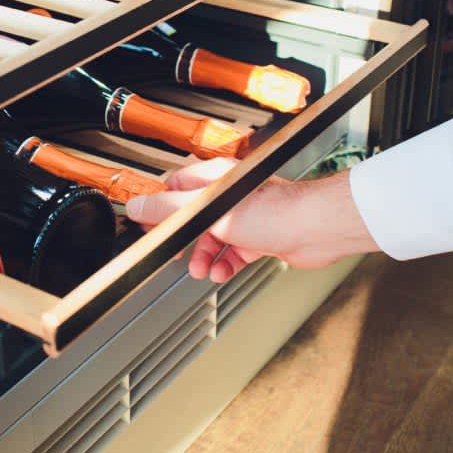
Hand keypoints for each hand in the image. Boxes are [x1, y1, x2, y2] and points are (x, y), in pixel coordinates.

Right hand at [125, 158, 379, 282]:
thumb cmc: (273, 210)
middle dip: (184, 239)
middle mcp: (230, 196)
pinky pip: (234, 253)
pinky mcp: (261, 237)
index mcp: (216, 179)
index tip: (150, 226)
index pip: (176, 188)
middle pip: (194, 217)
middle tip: (175, 252)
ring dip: (204, 256)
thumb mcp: (209, 210)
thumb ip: (170, 208)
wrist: (315, 229)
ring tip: (202, 269)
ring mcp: (246, 217)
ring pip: (214, 238)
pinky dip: (226, 264)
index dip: (161, 208)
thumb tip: (138, 205)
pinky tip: (223, 272)